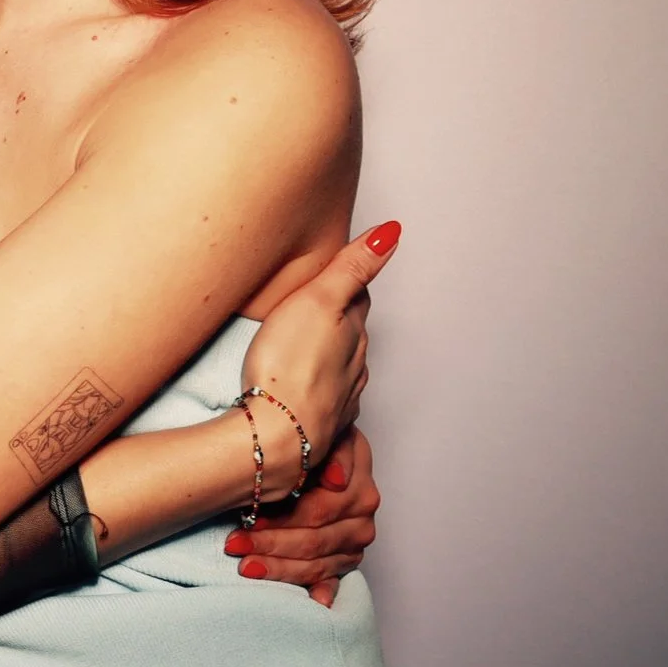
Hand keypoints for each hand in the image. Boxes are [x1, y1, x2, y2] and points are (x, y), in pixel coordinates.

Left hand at [224, 426, 380, 606]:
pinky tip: (313, 603)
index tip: (247, 519)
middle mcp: (362, 522)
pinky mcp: (346, 560)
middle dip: (270, 545)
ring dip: (279, 569)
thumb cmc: (319, 445)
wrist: (327, 454)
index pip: (317, 513)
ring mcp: (354, 544)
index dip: (280, 518)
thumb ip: (336, 453)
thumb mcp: (327, 436)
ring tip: (245, 567)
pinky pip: (332, 580)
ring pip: (314, 564)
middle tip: (234, 544)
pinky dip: (322, 592)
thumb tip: (335, 480)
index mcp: (359, 491)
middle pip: (312, 542)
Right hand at [240, 221, 397, 467]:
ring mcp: (338, 397)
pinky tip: (302, 389)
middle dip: (341, 319)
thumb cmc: (289, 367)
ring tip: (311, 344)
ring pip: (341, 369)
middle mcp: (354, 366)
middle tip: (322, 303)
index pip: (358, 298)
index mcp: (354, 333)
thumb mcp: (320, 300)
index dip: (348, 281)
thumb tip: (392, 232)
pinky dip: (316, 389)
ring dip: (331, 356)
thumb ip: (353, 267)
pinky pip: (324, 400)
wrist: (275, 434)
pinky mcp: (318, 423)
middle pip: (352, 334)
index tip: (340, 268)